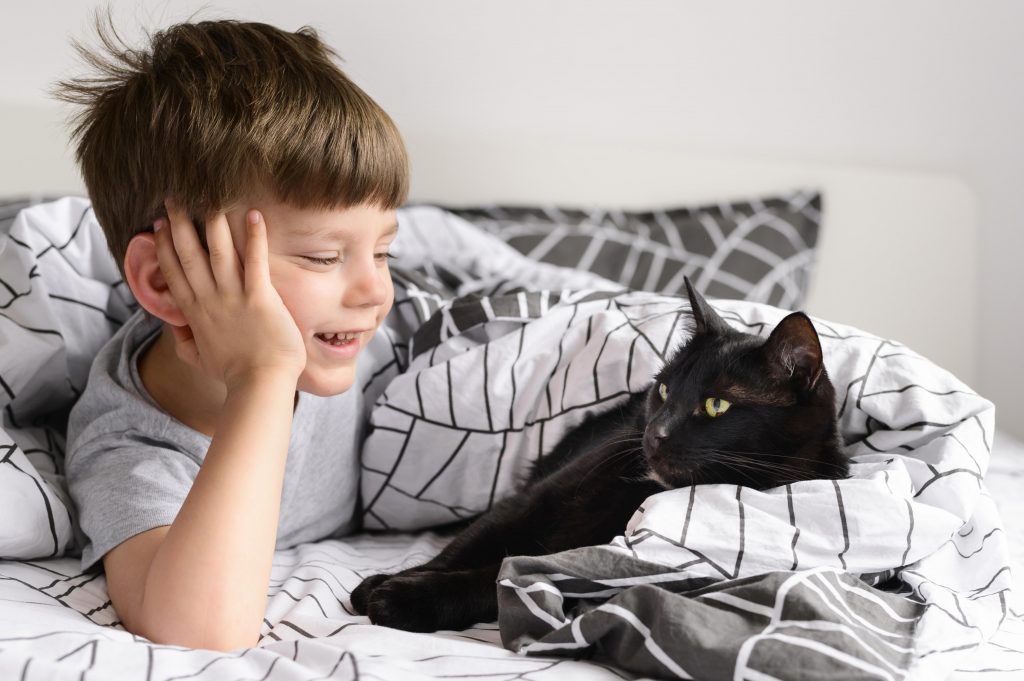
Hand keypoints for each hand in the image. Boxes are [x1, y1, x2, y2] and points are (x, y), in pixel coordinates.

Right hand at [154, 200, 306, 390]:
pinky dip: (254, 237)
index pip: (174, 274)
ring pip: (218, 252)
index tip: (159, 225)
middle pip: (189, 255)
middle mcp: (210, 300)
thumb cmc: (236, 377)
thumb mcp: (201, 361)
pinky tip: (253, 214)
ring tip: (209, 197)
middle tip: (174, 199)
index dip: (165, 247)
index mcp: (195, 314)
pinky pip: (255, 260)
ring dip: (213, 222)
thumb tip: (177, 332)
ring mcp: (233, 297)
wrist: (259, 386)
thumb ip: (186, 344)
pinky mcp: (259, 298)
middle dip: (180, 224)